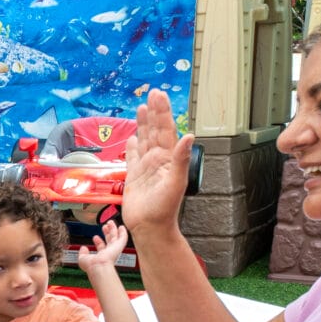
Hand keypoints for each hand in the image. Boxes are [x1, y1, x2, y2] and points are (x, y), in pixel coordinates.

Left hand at [76, 220, 130, 270]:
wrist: (98, 266)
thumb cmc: (91, 265)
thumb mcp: (83, 258)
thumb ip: (83, 253)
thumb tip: (83, 248)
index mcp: (101, 256)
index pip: (101, 247)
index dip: (98, 242)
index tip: (95, 237)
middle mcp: (109, 253)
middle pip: (109, 241)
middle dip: (107, 233)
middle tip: (104, 227)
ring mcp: (114, 249)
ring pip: (115, 238)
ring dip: (113, 230)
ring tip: (110, 222)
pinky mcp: (119, 246)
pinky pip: (123, 238)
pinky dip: (123, 233)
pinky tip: (122, 227)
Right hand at [121, 91, 187, 234]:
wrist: (150, 227)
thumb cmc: (164, 209)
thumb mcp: (175, 182)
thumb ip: (181, 159)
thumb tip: (189, 136)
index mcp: (167, 158)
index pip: (165, 130)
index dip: (162, 112)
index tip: (158, 96)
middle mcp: (157, 160)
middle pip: (155, 131)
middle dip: (153, 112)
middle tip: (152, 94)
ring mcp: (145, 167)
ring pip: (144, 140)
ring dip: (143, 124)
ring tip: (141, 109)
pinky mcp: (133, 176)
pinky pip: (132, 157)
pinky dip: (132, 147)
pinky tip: (132, 139)